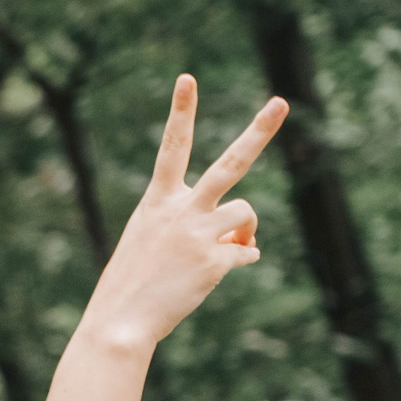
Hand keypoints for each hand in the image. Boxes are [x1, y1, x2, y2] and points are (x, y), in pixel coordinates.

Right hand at [80, 75, 287, 354]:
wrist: (120, 322)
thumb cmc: (131, 283)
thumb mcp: (154, 243)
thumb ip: (195, 228)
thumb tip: (245, 238)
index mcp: (157, 200)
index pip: (171, 146)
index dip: (180, 111)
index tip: (187, 78)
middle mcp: (181, 210)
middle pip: (230, 163)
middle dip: (258, 131)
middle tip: (280, 103)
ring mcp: (200, 235)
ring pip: (246, 213)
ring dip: (242, 229)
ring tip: (226, 245)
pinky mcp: (216, 261)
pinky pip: (246, 252)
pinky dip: (239, 258)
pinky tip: (219, 270)